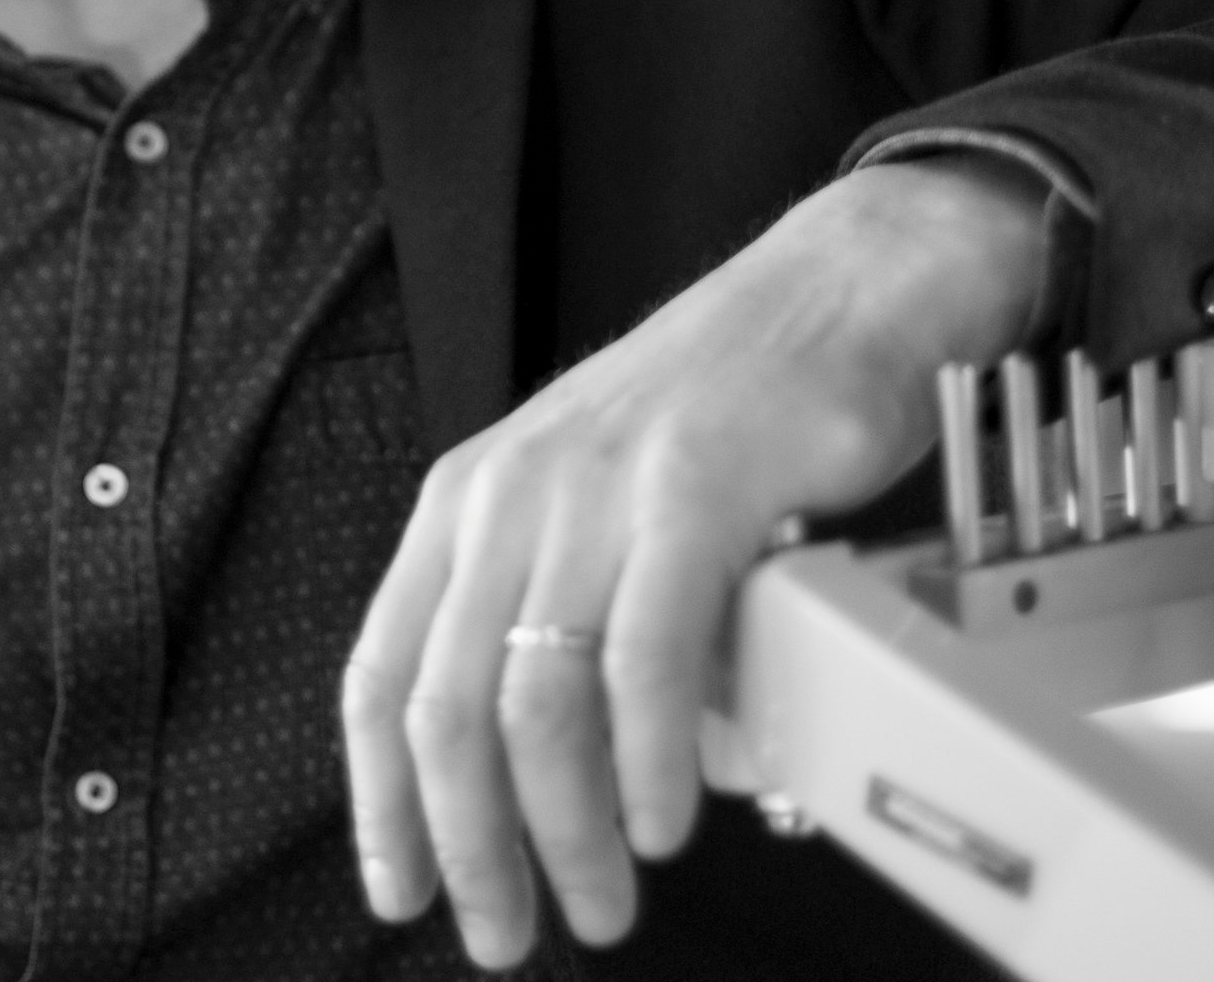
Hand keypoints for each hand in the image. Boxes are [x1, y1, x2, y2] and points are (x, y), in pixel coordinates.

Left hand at [340, 157, 1048, 967]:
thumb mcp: (593, 504)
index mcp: (470, 497)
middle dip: (471, 847)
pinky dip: (645, 763)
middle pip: (448, 708)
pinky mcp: (689, 493)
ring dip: (564, 831)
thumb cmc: (721, 414)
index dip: (382, 801)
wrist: (831, 297)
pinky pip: (644, 659)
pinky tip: (660, 822)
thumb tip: (557, 783)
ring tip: (604, 900)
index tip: (403, 891)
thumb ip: (556, 613)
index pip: (383, 670)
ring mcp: (597, 488)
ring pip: (538, 702)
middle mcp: (512, 490)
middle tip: (508, 935)